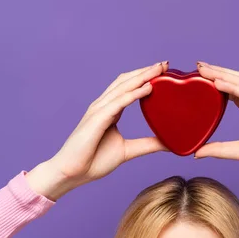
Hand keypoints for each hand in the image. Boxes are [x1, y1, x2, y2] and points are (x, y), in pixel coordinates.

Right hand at [26, 61, 168, 199]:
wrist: (69, 174)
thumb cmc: (93, 161)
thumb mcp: (127, 151)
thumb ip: (147, 144)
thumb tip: (169, 143)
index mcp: (109, 110)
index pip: (128, 86)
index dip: (144, 77)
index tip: (163, 70)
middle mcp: (103, 105)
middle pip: (126, 81)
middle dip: (145, 71)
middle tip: (165, 63)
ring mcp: (99, 110)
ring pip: (123, 87)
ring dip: (142, 76)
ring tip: (159, 69)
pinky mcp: (97, 119)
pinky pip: (119, 102)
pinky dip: (134, 93)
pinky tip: (148, 88)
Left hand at [194, 62, 238, 183]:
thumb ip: (221, 150)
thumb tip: (197, 152)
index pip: (231, 89)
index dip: (215, 81)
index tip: (197, 76)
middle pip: (234, 80)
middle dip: (216, 72)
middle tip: (197, 66)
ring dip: (222, 74)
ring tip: (204, 70)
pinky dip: (234, 87)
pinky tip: (219, 84)